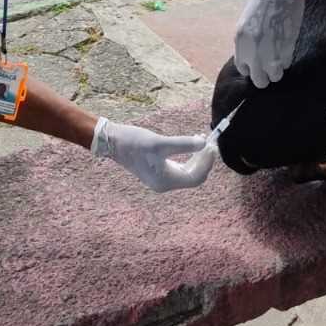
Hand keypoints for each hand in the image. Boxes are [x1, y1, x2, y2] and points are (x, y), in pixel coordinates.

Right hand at [91, 118, 214, 190]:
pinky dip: (188, 157)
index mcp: (165, 181)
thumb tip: (204, 144)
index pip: (196, 177)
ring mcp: (161, 178)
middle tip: (211, 143)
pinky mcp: (158, 171)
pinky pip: (180, 168)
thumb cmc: (134, 142)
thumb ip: (183, 144)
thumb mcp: (160, 142)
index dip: (207, 163)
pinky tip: (191, 145)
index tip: (212, 146)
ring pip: (187, 172)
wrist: (112, 141)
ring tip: (203, 141)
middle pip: (193, 176)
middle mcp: (164, 184)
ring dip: (197, 158)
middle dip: (204, 160)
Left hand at [234, 0, 305, 88]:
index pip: (243, 68)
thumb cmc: (262, 2)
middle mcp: (253, 49)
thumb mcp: (247, 24)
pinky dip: (286, 58)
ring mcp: (270, 50)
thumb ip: (248, 43)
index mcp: (240, 41)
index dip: (252, 68)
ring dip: (278, 70)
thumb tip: (253, 60)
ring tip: (280, 57)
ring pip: (275, 76)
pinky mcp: (286, 46)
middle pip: (259, 80)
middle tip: (270, 66)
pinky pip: (286, 63)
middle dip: (265, 76)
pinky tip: (286, 46)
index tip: (258, 64)